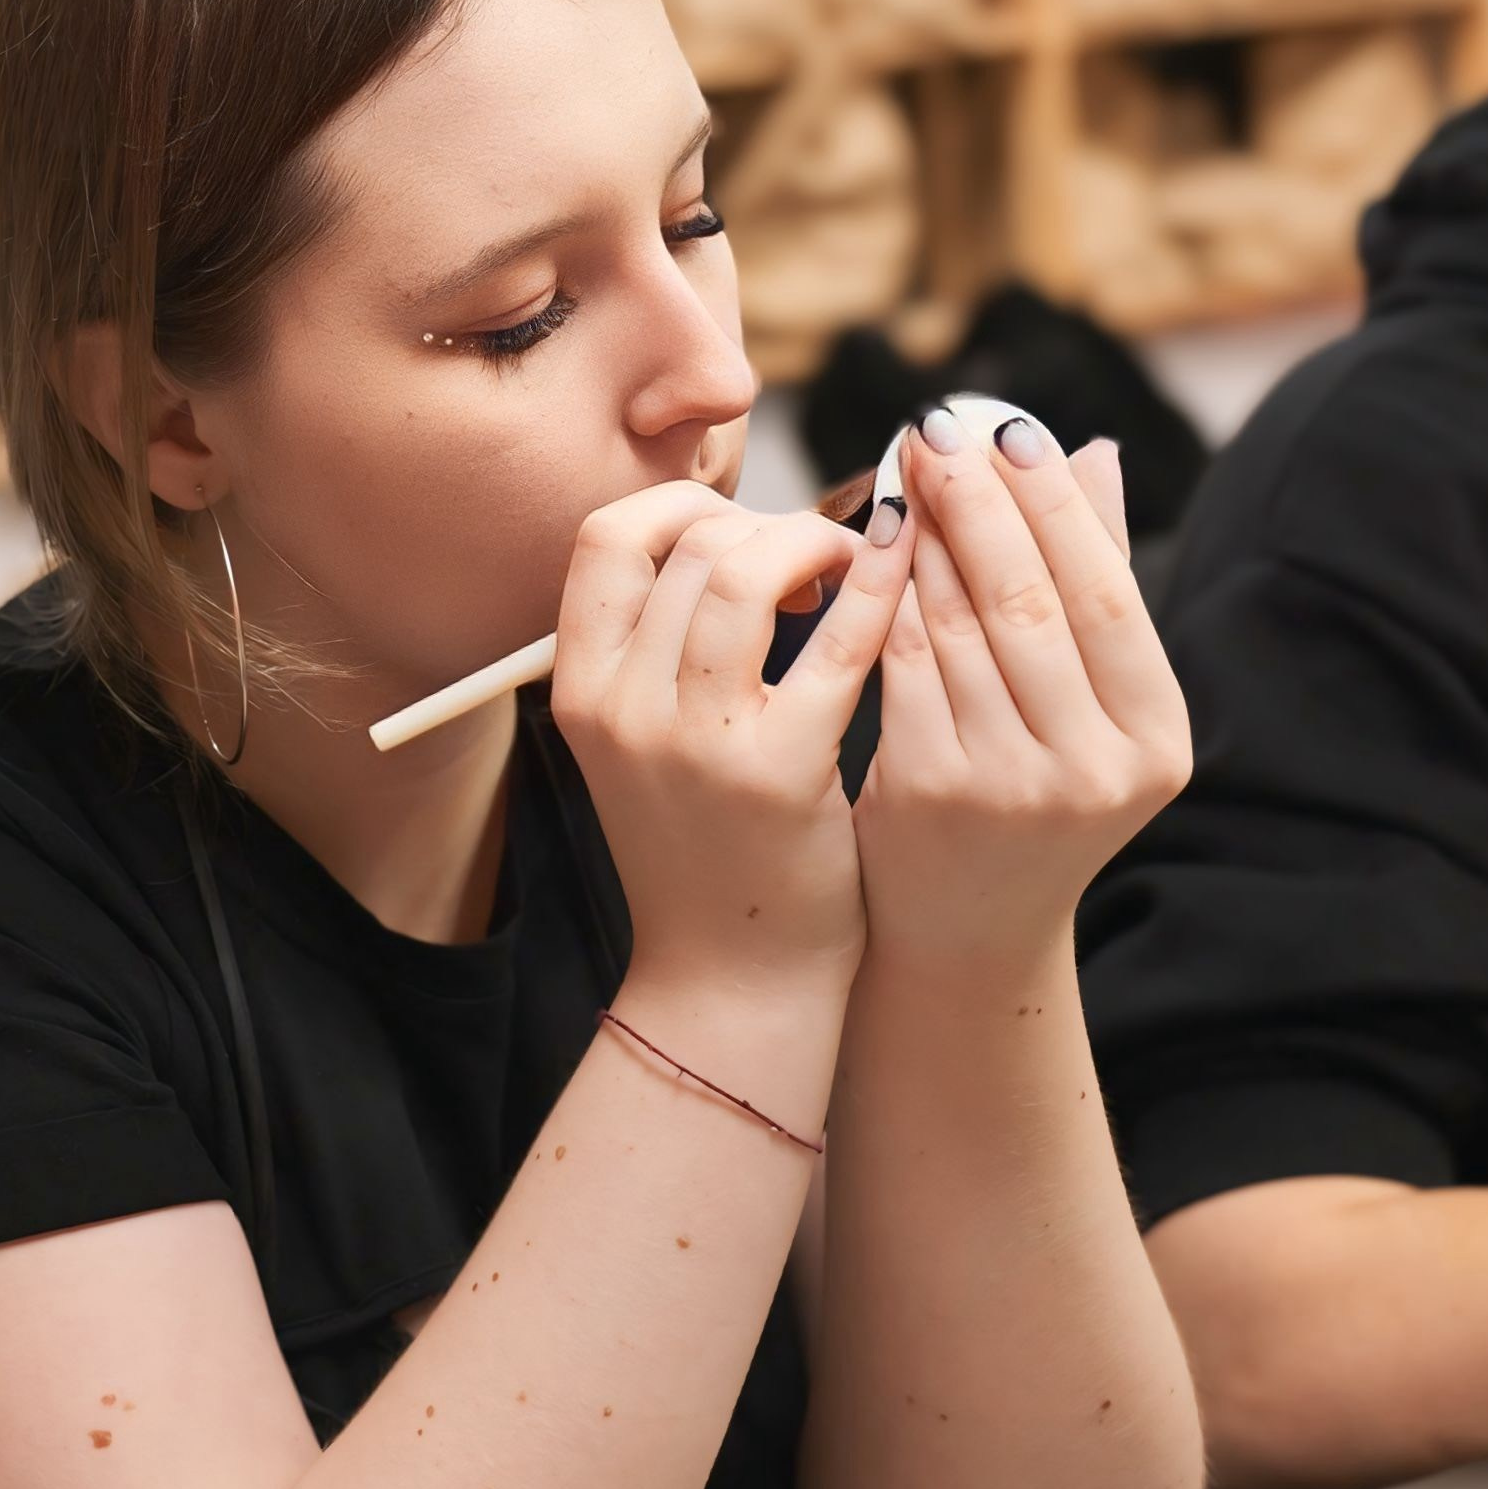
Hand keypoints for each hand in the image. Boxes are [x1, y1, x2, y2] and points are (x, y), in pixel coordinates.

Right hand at [549, 482, 913, 997]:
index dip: (681, 508)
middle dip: (765, 525)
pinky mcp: (779, 771)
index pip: (606, 537)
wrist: (731, 979)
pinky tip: (906, 567)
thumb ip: (656, 649)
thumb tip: (725, 530)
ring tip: (850, 570)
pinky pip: (838, 638)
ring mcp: (694, 741)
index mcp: (581, 692)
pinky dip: (881, 583)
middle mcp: (622, 709)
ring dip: (814, 542)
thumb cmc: (704, 848)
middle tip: (813, 559)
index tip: (740, 532)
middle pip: (688, 543)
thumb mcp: (639, 743)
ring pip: (745, 569)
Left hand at [856, 410, 1189, 967]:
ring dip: (927, 535)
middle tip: (938, 425)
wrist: (968, 928)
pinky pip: (903, 664)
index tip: (1010, 429)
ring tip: (907, 469)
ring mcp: (1011, 788)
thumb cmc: (1034, 790)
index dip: (1052, 501)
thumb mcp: (1092, 705)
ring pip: (959, 626)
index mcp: (1154, 738)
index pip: (1103, 591)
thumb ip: (1094, 585)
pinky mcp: (930, 794)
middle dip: (978, 500)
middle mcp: (1095, 770)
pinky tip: (875, 544)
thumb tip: (1095, 451)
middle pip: (1030, 599)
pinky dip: (888, 595)